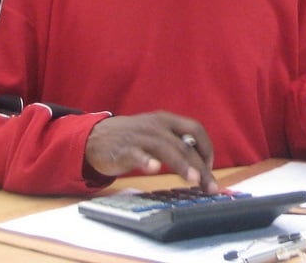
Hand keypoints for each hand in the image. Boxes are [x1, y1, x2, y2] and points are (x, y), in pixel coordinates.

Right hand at [85, 112, 216, 191]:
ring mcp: (140, 137)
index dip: (207, 148)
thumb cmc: (133, 138)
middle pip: (184, 145)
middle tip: (209, 186)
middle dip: (200, 166)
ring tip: (192, 179)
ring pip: (166, 149)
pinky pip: (137, 154)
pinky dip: (146, 160)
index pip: (196, 129)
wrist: (96, 136)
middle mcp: (156, 126)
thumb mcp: (156, 133)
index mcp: (167, 120)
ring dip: (181, 164)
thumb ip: (175, 142)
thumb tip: (200, 161)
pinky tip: (154, 168)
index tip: (210, 168)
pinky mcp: (124, 149)